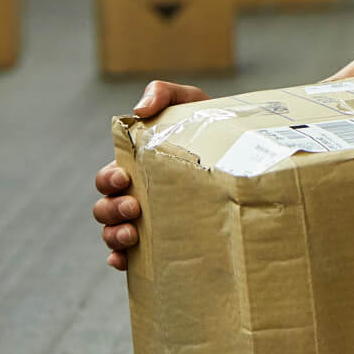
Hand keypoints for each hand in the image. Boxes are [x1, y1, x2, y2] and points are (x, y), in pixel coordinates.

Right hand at [93, 80, 210, 270]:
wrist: (248, 152)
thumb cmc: (212, 126)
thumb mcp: (190, 101)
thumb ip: (163, 93)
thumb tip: (139, 109)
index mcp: (138, 167)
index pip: (108, 177)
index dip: (108, 181)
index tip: (125, 179)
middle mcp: (138, 195)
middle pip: (105, 207)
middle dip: (111, 209)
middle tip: (134, 207)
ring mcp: (149, 221)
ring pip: (113, 234)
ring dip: (114, 236)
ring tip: (133, 235)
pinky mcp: (164, 241)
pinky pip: (133, 258)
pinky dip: (121, 260)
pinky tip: (125, 260)